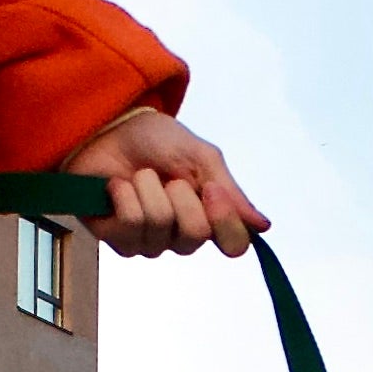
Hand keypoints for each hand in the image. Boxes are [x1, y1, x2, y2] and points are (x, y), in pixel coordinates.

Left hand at [62, 107, 270, 259]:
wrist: (109, 127)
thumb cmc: (155, 141)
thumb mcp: (200, 156)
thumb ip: (229, 191)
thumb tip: (263, 226)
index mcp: (209, 216)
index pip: (234, 244)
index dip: (225, 220)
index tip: (211, 190)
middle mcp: (181, 235)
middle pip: (196, 236)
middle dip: (181, 196)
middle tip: (168, 176)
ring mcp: (149, 241)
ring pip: (159, 228)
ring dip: (149, 190)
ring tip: (140, 175)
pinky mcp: (117, 240)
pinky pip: (129, 225)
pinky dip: (125, 195)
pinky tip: (117, 186)